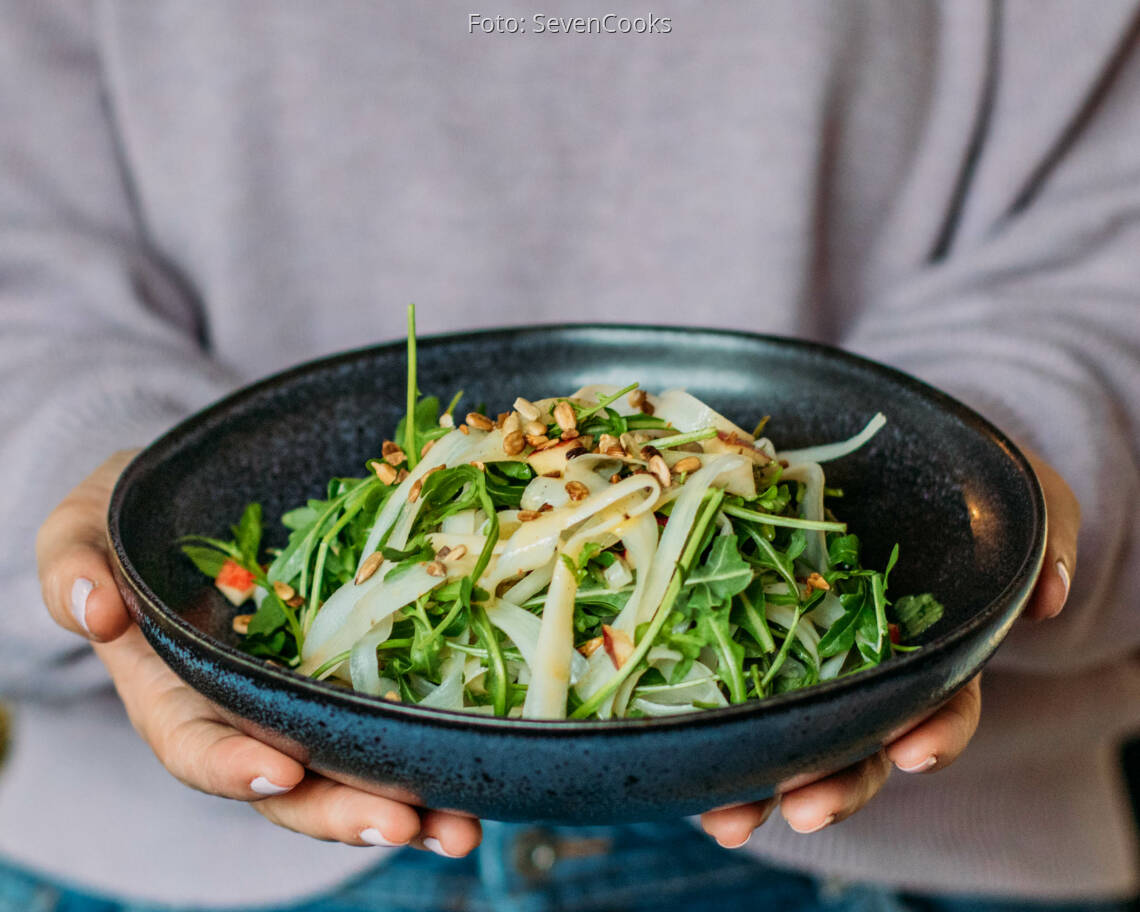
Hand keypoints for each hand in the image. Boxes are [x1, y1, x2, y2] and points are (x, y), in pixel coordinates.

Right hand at [36, 451, 481, 856]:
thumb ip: (71, 564)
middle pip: (292, 785)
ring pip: (353, 771)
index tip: (283, 767)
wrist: (198, 500)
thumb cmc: (130, 515)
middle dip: (343, 811)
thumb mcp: (83, 525)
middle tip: (403, 824)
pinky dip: (437, 753)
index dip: (234, 766)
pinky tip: (486, 773)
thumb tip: (96, 610)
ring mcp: (307, 700)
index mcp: (176, 693)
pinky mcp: (357, 674)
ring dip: (407, 807)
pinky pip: (394, 722)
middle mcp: (247, 713)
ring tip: (461, 831)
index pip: (198, 746)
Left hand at [699, 448, 1078, 847]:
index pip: (943, 704)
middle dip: (838, 783)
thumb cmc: (951, 487)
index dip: (934, 733)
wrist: (879, 457)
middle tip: (808, 806)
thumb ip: (1044, 533)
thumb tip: (1045, 595)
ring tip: (732, 817)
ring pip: (790, 736)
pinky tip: (689, 778)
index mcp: (929, 648)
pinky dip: (711, 740)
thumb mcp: (1015, 496)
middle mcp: (866, 668)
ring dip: (763, 784)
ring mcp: (804, 660)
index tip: (914, 750)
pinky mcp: (746, 638)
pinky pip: (730, 695)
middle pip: (858, 743)